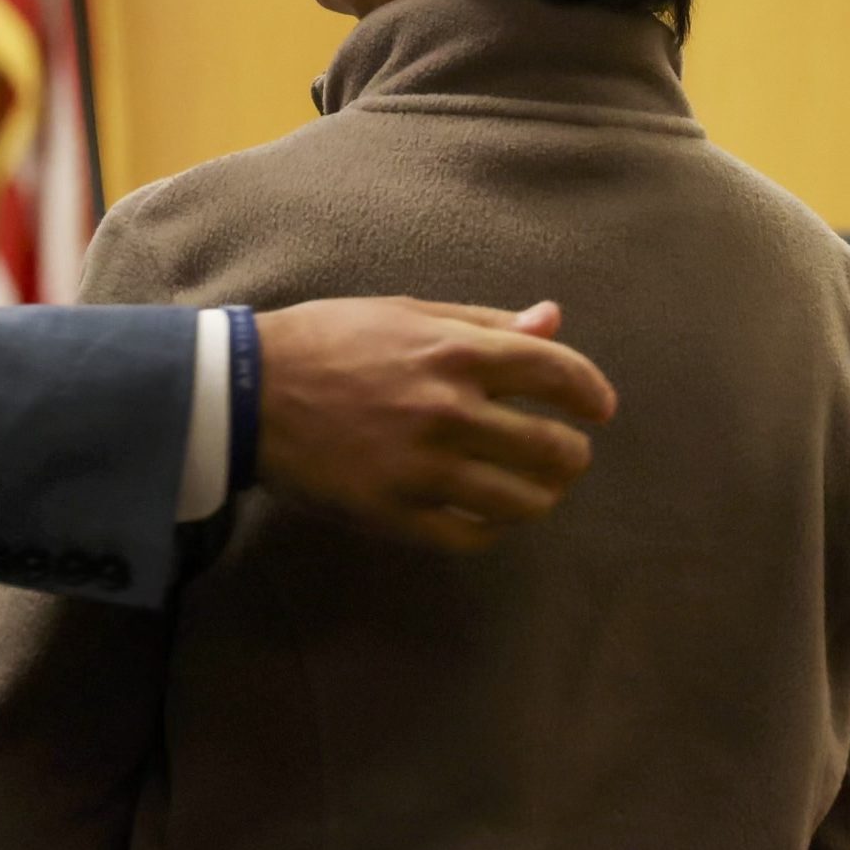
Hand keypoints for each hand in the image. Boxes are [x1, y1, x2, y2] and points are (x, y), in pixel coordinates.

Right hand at [251, 298, 615, 551]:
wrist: (249, 392)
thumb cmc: (331, 339)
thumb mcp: (408, 312)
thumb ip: (485, 323)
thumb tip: (553, 321)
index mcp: (455, 352)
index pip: (558, 374)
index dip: (591, 393)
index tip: (600, 408)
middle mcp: (448, 411)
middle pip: (551, 449)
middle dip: (572, 455)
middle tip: (569, 456)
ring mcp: (423, 470)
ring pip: (521, 502)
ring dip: (543, 497)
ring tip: (538, 490)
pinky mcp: (395, 515)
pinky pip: (471, 536)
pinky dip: (493, 529)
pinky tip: (490, 515)